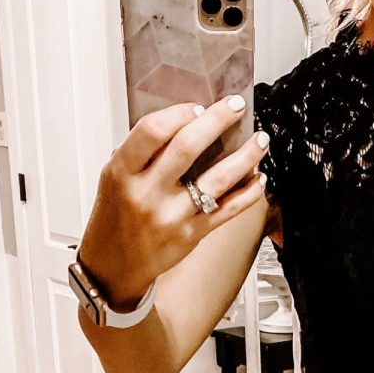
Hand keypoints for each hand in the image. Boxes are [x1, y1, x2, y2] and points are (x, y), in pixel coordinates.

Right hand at [76, 95, 269, 305]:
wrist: (113, 266)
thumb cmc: (115, 217)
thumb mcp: (114, 177)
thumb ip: (142, 151)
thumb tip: (185, 121)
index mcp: (123, 173)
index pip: (152, 131)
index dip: (179, 113)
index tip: (197, 106)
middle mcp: (147, 194)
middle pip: (187, 148)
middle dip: (218, 120)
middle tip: (237, 106)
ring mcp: (172, 217)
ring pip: (217, 179)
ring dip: (245, 156)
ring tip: (260, 140)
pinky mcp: (192, 235)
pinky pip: (228, 210)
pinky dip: (248, 193)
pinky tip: (258, 178)